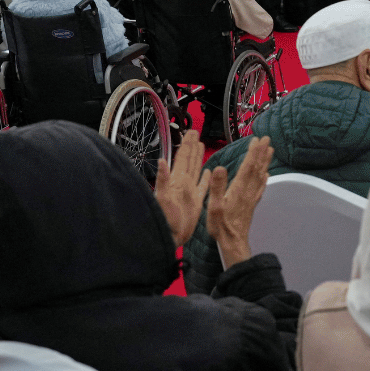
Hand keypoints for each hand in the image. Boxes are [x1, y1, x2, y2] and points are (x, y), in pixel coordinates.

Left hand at [153, 130, 211, 247]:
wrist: (169, 237)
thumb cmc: (165, 221)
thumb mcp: (162, 198)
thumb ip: (162, 179)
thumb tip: (161, 161)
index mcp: (177, 181)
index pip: (182, 158)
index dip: (187, 145)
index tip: (190, 132)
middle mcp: (183, 184)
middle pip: (189, 160)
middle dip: (192, 146)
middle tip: (195, 132)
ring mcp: (189, 192)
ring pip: (195, 170)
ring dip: (197, 157)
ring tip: (200, 145)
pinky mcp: (196, 203)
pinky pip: (202, 187)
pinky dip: (206, 179)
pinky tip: (208, 172)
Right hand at [208, 136, 273, 268]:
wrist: (233, 242)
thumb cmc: (221, 226)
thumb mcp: (214, 206)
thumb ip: (217, 187)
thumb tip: (219, 167)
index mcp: (238, 189)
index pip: (248, 166)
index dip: (253, 152)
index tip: (257, 139)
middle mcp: (247, 191)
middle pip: (257, 168)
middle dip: (261, 152)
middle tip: (267, 139)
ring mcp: (251, 198)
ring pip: (261, 176)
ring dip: (265, 162)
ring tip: (270, 150)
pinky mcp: (251, 204)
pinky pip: (260, 187)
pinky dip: (264, 178)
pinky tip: (266, 175)